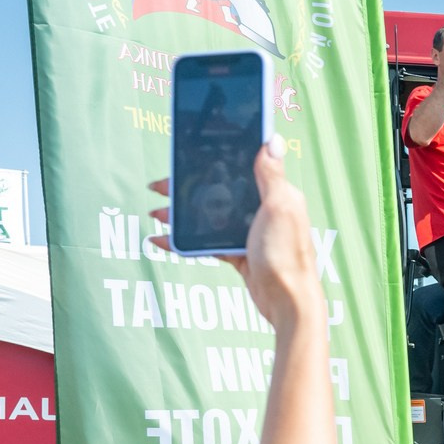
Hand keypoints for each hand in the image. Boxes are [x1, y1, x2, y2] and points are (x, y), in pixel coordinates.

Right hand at [152, 142, 318, 332]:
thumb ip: (272, 176)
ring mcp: (252, 233)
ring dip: (181, 215)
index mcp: (276, 194)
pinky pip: (208, 242)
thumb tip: (273, 140)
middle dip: (188, 188)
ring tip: (155, 214)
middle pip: (219, 191)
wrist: (287, 303)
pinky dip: (185, 242)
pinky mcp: (241, 254)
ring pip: (210, 216)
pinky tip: (163, 240)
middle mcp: (265, 210)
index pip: (241, 167)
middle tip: (158, 187)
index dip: (214, 159)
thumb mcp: (279, 208)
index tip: (187, 154)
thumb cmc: (286, 255)